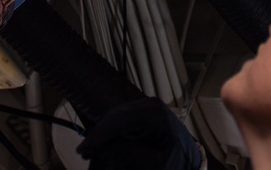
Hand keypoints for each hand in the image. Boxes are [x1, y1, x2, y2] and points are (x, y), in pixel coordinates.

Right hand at [77, 97, 201, 169]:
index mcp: (156, 114)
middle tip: (84, 154)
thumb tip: (107, 146)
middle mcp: (148, 106)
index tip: (85, 149)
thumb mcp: (157, 164)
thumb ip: (133, 156)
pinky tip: (99, 148)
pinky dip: (108, 136)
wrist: (186, 157)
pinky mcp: (137, 115)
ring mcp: (142, 109)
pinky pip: (118, 123)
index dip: (100, 133)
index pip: (121, 118)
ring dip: (101, 137)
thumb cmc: (175, 161)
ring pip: (113, 119)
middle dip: (98, 135)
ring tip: (89, 154)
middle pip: (114, 117)